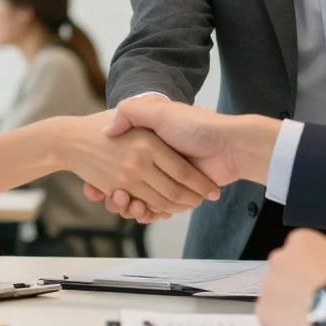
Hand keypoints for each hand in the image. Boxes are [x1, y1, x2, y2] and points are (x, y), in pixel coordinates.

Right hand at [83, 95, 271, 220]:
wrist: (230, 146)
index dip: (107, 174)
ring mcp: (167, 181)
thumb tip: (108, 129)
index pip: (121, 163)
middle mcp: (156, 164)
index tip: (95, 183)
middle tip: (110, 195)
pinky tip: (141, 210)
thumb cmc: (196, 126)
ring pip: (140, 201)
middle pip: (128, 186)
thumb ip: (132, 112)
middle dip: (117, 195)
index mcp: (149, 145)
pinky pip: (158, 209)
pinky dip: (149, 213)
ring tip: (124, 202)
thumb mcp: (159, 112)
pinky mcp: (179, 197)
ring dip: (130, 206)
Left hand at [256, 229, 325, 325]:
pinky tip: (300, 325)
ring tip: (311, 313)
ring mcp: (269, 283)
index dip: (313, 266)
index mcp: (301, 241)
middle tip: (316, 296)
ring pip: (276, 293)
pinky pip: (270, 315)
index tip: (321, 277)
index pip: (300, 250)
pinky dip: (281, 322)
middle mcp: (279, 258)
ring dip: (289, 301)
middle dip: (297, 282)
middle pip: (285, 270)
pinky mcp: (265, 309)